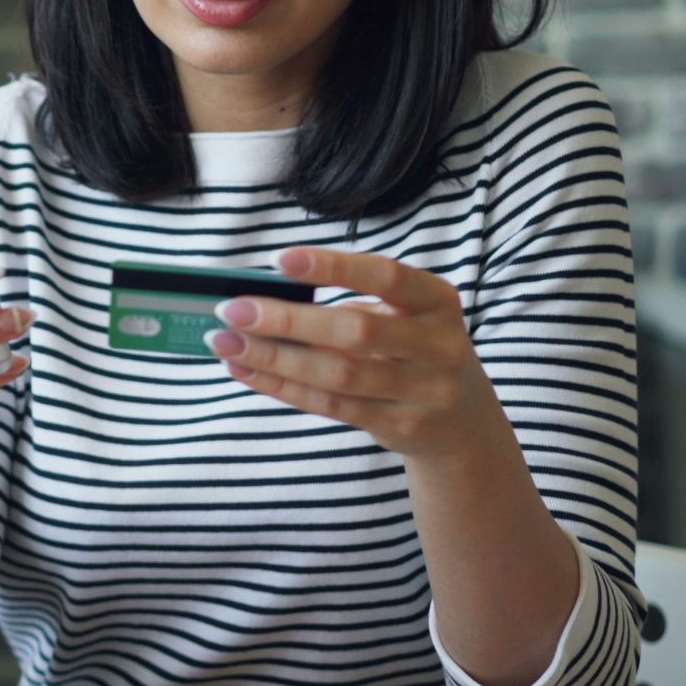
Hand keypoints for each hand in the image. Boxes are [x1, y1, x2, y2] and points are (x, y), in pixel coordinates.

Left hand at [200, 247, 500, 459]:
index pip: (385, 276)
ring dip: (273, 357)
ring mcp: (423, 392)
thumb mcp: (402, 315)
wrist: (460, 421)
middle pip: (354, 331)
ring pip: (337, 374)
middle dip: (286, 320)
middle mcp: (438, 345)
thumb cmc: (411, 347)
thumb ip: (350, 303)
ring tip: (225, 342)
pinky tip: (247, 369)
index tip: (277, 259)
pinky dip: (282, 386)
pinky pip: (330, 406)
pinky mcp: (400, 426)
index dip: (332, 267)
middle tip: (231, 310)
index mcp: (437, 300)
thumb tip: (264, 297)